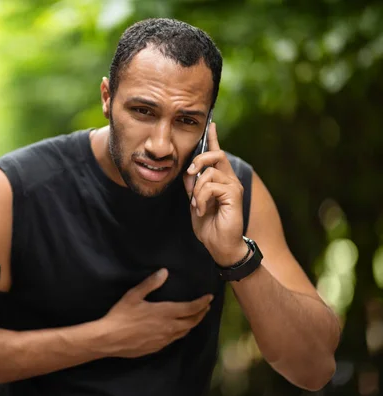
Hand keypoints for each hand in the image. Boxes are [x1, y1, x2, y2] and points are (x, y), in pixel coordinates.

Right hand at [98, 269, 212, 357]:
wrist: (110, 339)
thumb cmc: (121, 315)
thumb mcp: (133, 295)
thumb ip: (150, 283)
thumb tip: (164, 272)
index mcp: (165, 312)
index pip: (190, 308)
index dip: (202, 303)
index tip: (210, 297)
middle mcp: (169, 327)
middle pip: (192, 321)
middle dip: (202, 313)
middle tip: (206, 307)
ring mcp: (164, 339)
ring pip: (185, 332)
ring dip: (193, 323)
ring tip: (196, 317)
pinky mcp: (158, 347)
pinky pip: (175, 339)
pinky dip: (182, 332)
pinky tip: (178, 329)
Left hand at [183, 122, 247, 266]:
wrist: (219, 245)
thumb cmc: (209, 224)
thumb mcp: (195, 201)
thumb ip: (192, 184)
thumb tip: (188, 171)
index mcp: (221, 179)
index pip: (218, 154)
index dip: (214, 139)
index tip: (211, 124)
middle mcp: (230, 179)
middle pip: (215, 155)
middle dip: (199, 160)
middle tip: (190, 173)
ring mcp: (233, 186)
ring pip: (208, 173)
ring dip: (197, 191)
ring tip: (198, 205)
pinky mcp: (233, 195)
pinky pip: (211, 186)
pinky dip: (201, 199)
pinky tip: (203, 210)